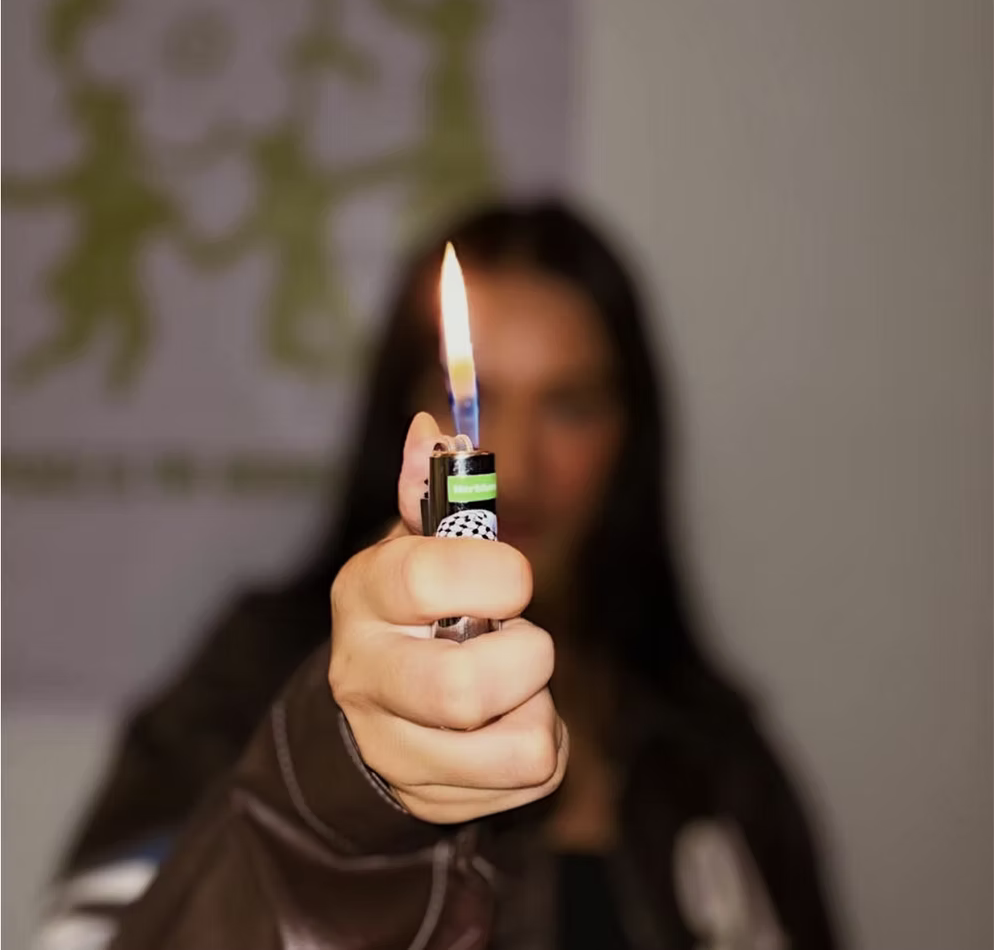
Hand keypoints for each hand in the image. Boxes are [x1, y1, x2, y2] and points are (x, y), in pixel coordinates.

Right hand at [329, 412, 568, 822]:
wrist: (373, 713)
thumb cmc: (411, 612)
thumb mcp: (416, 547)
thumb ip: (432, 491)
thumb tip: (431, 429)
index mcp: (363, 596)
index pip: (424, 577)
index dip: (493, 574)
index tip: (517, 579)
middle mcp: (364, 675)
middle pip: (466, 689)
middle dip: (527, 658)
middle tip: (520, 640)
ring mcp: (393, 748)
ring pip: (516, 745)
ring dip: (538, 707)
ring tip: (511, 688)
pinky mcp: (432, 799)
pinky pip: (532, 778)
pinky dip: (543, 748)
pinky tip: (507, 727)